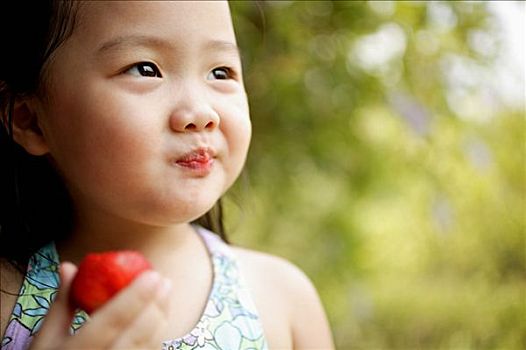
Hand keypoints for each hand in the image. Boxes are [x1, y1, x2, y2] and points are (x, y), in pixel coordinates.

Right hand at [30, 262, 171, 348]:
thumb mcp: (46, 339)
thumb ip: (62, 303)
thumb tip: (69, 266)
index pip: (110, 322)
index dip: (134, 297)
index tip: (151, 274)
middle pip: (136, 336)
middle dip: (154, 306)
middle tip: (164, 280)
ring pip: (147, 348)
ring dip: (160, 319)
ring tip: (165, 293)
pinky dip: (157, 336)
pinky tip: (160, 317)